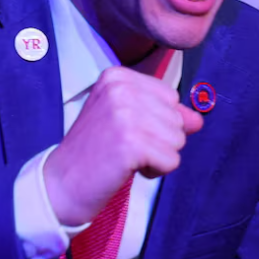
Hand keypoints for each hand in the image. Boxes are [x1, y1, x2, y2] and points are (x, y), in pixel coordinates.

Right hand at [41, 64, 200, 226]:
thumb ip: (163, 115)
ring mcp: (124, 114)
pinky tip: (127, 169)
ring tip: (125, 158)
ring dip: (157, 157)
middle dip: (158, 141)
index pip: (171, 98)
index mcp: (117, 76)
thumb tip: (198, 120)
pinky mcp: (130, 143)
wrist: (61, 183)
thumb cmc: (95, 151)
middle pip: (177, 119)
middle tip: (123, 148)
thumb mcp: (126, 121)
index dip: (156, 122)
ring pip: (178, 140)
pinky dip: (155, 171)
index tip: (124, 131)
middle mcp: (120, 89)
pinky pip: (171, 161)